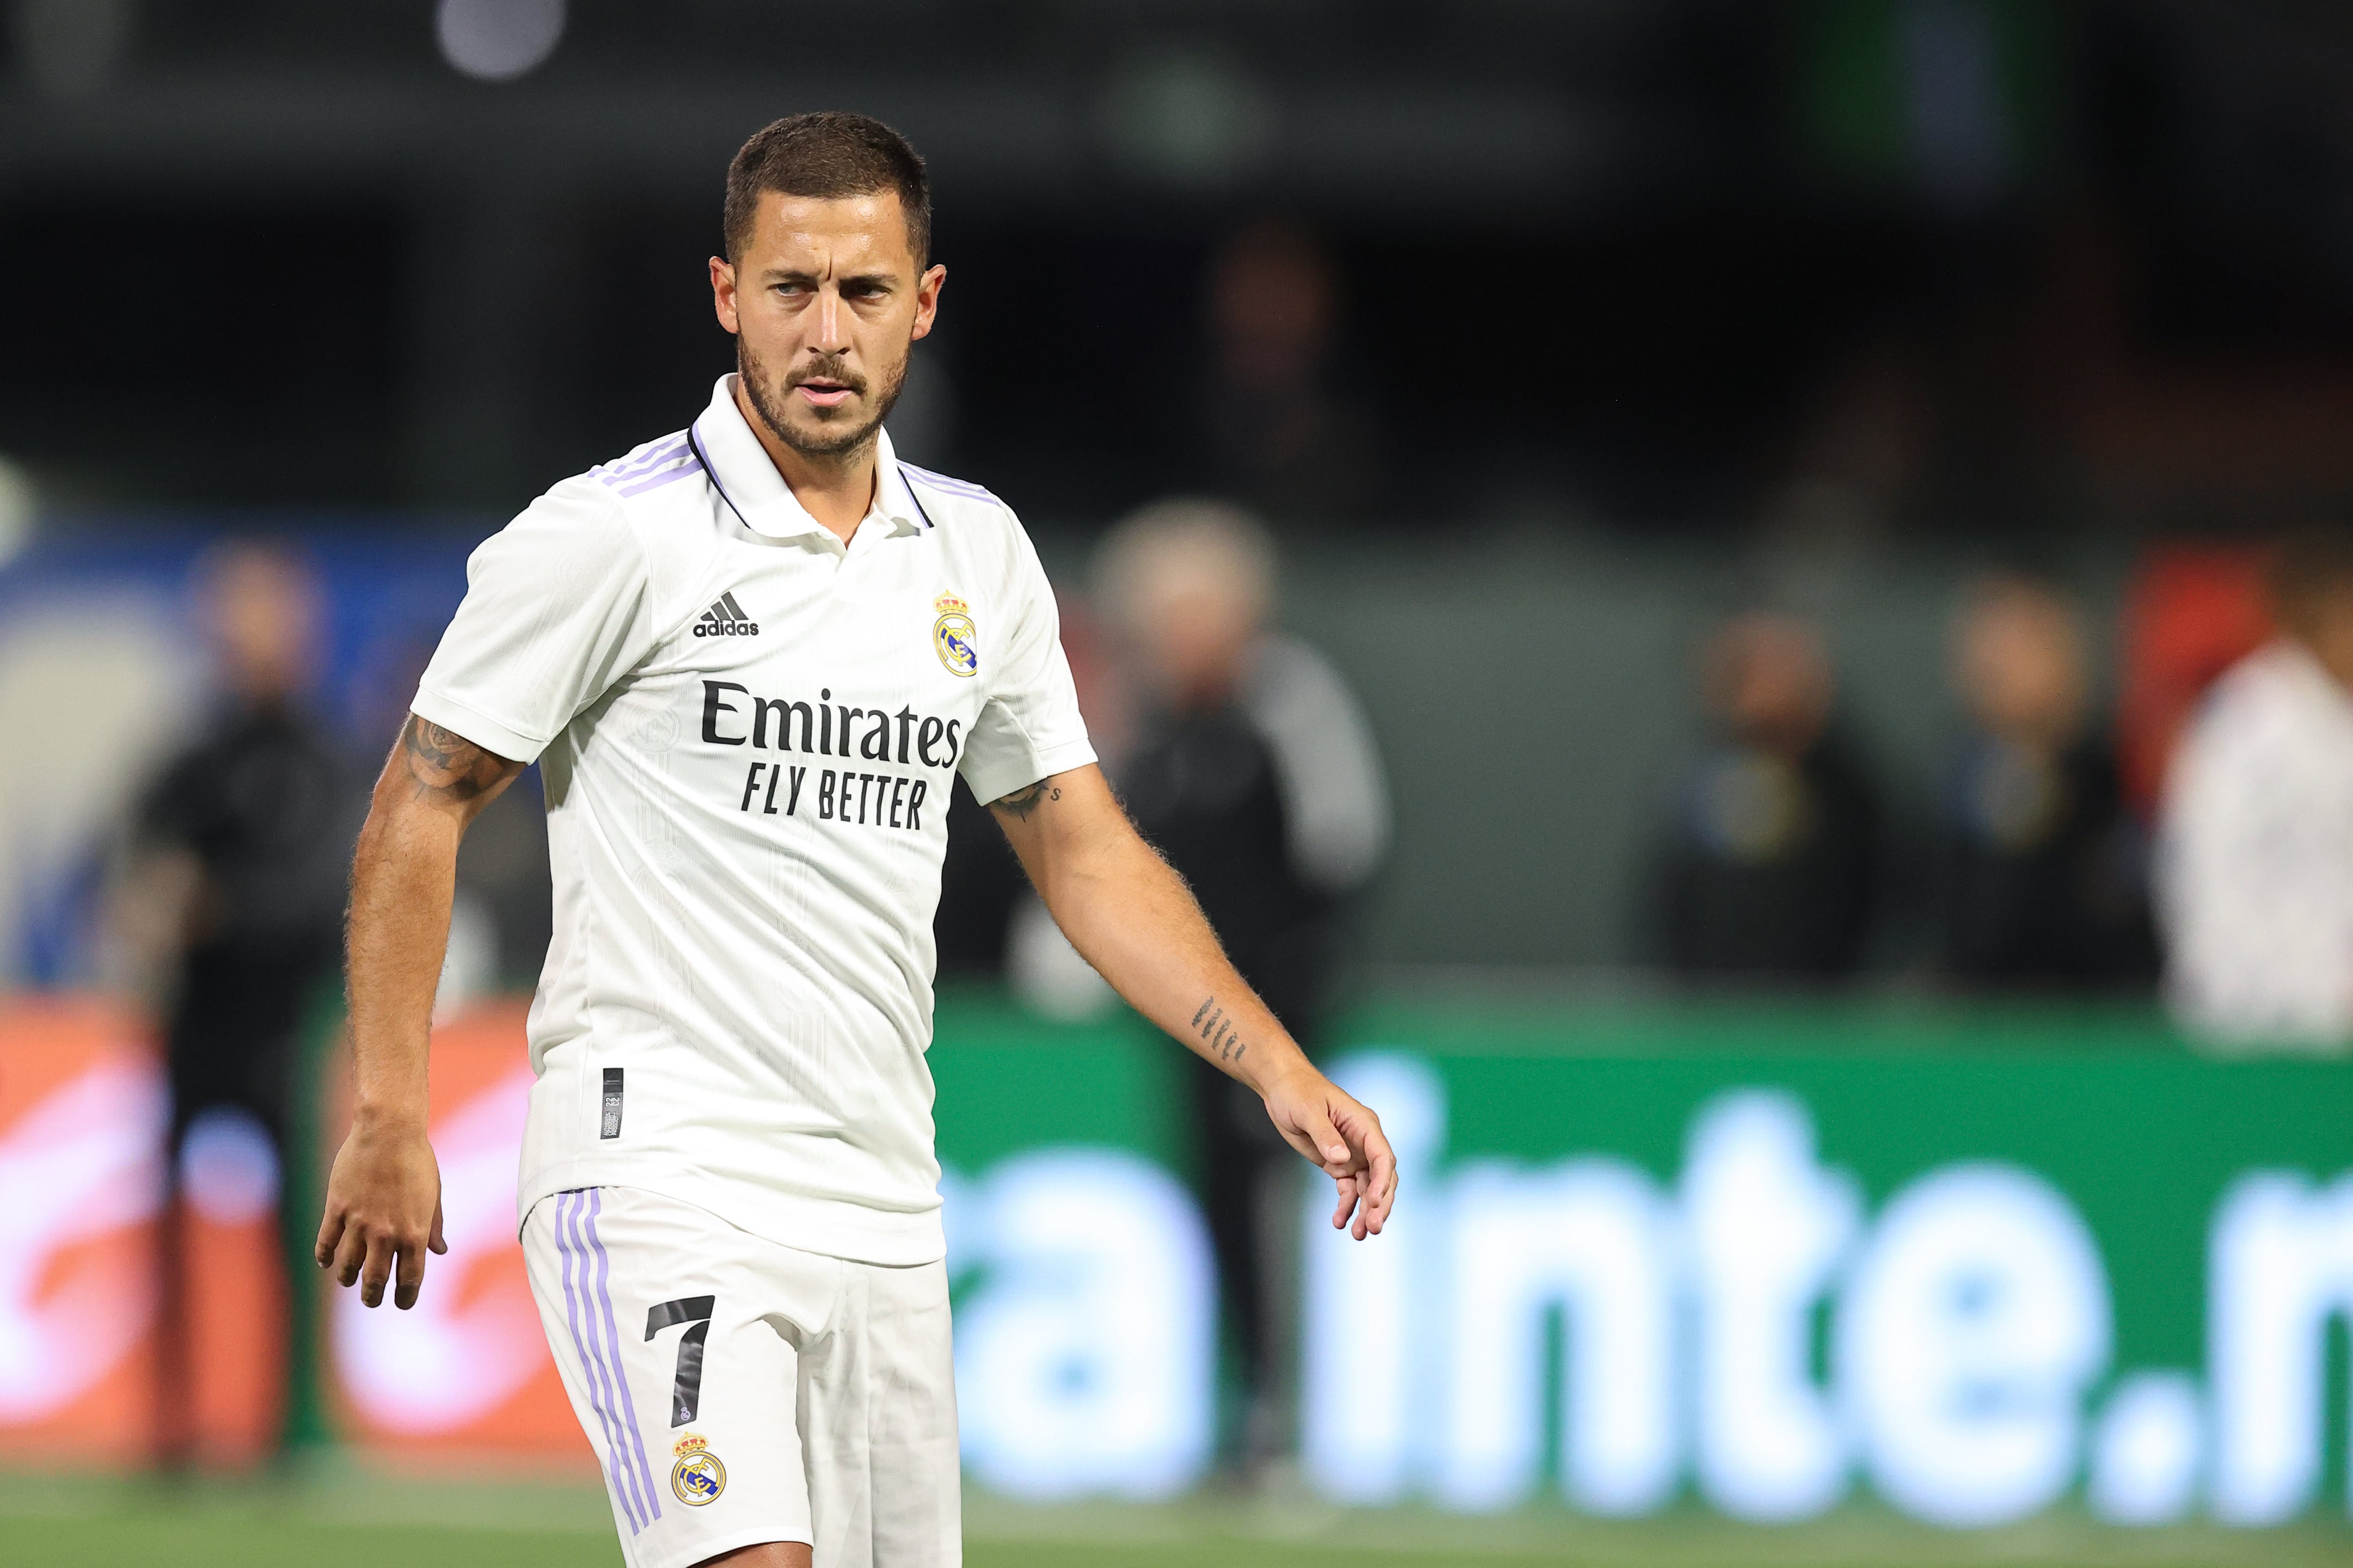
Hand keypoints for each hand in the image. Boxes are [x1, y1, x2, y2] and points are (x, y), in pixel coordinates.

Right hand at [315, 1110, 446, 1309]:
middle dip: (373, 1296)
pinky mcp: (337, 1209)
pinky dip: (324, 1257)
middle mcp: (386, 1233)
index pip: (410, 1278)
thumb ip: (434, 1225)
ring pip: (348, 1266)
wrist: (389, 1130)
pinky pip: (326, 1242)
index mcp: (415, 1232)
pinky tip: (326, 1262)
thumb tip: (439, 1251)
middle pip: (375, 1280)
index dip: (406, 1297)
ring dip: (348, 1279)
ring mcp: (359, 1222)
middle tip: (372, 1301)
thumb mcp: (434, 1193)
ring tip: (350, 1282)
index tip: (402, 1303)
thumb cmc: (417, 1159)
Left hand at [1261, 1067, 1396, 1239]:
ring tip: (1358, 1234)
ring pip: (1367, 1188)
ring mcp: (1353, 1154)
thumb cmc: (1297, 1092)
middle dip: (1379, 1204)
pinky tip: (1339, 1222)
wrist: (1282, 1088)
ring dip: (1365, 1211)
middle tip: (1372, 1228)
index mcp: (1364, 1124)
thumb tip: (1342, 1159)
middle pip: (1381, 1177)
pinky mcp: (1338, 1164)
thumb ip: (1325, 1134)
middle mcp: (1364, 1141)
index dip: (1382, 1181)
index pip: (1382, 1156)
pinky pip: (1349, 1189)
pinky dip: (1346, 1206)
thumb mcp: (1308, 1111)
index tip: (1374, 1203)